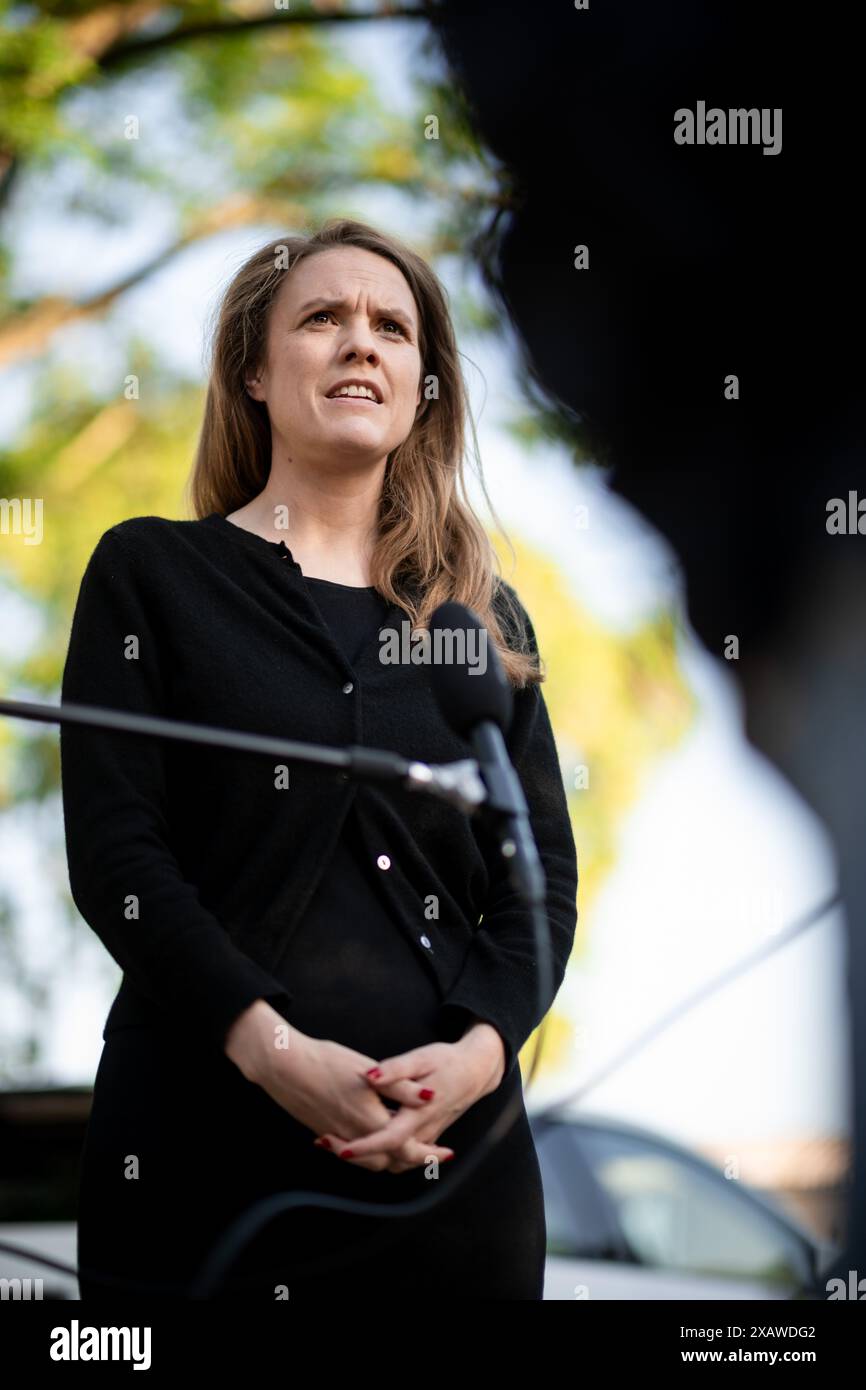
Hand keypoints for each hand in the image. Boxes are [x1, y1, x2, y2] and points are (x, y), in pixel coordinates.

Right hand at [225, 1002, 454, 1172]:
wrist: (284, 1066)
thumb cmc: (326, 1062)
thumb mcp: (369, 1070)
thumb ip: (402, 1087)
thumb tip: (431, 1097)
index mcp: (370, 1121)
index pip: (407, 1149)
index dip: (429, 1153)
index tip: (446, 1154)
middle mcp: (355, 1136)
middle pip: (391, 1161)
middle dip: (413, 1161)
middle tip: (432, 1155)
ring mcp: (338, 1137)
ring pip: (371, 1162)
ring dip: (391, 1159)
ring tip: (407, 1150)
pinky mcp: (325, 1131)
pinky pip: (353, 1154)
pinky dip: (369, 1154)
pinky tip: (372, 1140)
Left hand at [315, 1026, 505, 1173]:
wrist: (475, 1070)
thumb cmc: (448, 1061)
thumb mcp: (421, 1059)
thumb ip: (396, 1070)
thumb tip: (371, 1076)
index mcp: (419, 1115)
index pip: (388, 1139)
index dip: (364, 1146)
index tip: (338, 1146)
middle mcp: (422, 1132)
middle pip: (386, 1158)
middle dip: (354, 1155)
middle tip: (323, 1141)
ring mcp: (424, 1137)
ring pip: (392, 1161)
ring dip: (364, 1156)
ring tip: (333, 1139)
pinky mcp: (423, 1136)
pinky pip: (399, 1155)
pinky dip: (378, 1152)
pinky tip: (358, 1136)